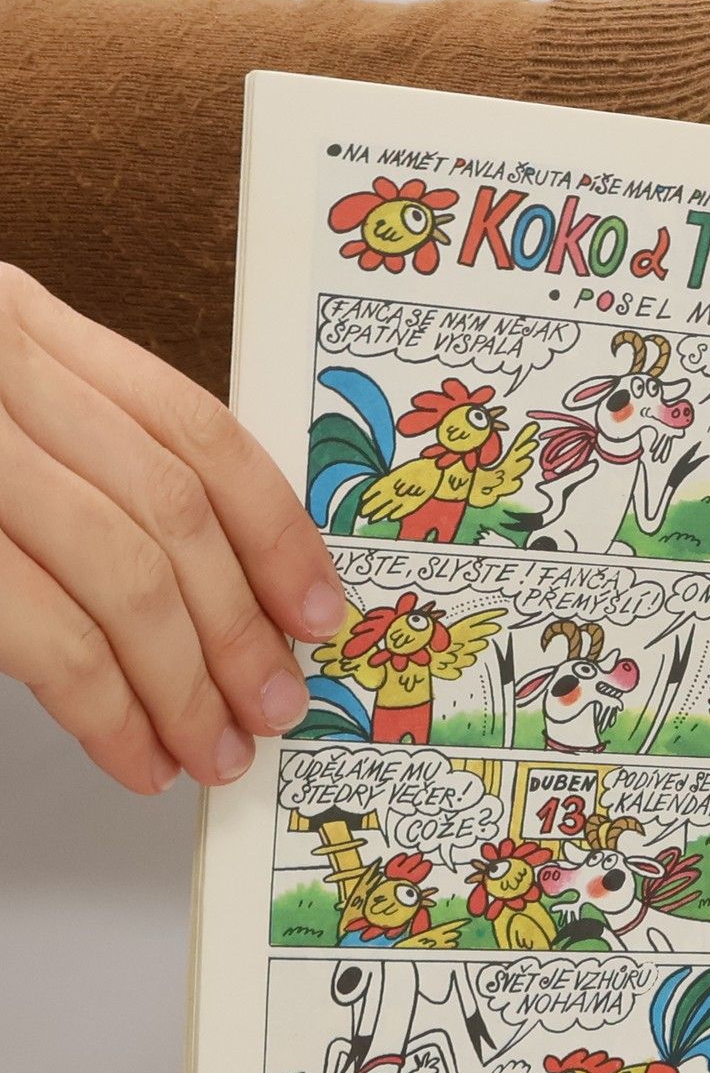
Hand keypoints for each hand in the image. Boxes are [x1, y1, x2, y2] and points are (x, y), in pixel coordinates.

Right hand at [0, 264, 346, 792]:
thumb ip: (77, 456)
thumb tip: (217, 583)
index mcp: (14, 323)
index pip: (194, 429)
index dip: (276, 531)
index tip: (316, 609)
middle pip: (168, 511)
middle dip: (239, 628)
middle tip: (272, 705)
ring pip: (120, 572)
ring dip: (183, 682)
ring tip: (211, 747)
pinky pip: (38, 626)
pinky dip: (104, 705)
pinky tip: (132, 748)